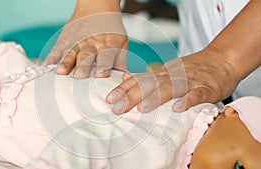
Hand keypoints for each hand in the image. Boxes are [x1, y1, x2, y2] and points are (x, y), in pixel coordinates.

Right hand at [42, 12, 127, 78]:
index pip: (105, 56)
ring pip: (70, 52)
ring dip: (66, 63)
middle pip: (86, 55)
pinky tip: (45, 67)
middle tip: (79, 77)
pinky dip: (50, 58)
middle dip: (82, 66)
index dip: (103, 65)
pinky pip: (56, 49)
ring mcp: (76, 40)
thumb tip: (126, 78)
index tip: (100, 75)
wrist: (97, 6)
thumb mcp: (121, 42)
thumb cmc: (111, 29)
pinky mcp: (65, 39)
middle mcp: (91, 42)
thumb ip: (121, 61)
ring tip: (61, 73)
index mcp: (107, 44)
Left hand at [106, 49, 241, 113]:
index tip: (109, 99)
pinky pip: (198, 94)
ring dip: (156, 97)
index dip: (124, 89)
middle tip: (117, 108)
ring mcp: (190, 81)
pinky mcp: (208, 88)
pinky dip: (188, 100)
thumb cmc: (193, 69)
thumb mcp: (167, 71)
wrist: (222, 60)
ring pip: (172, 88)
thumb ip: (148, 77)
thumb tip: (125, 79)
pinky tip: (178, 108)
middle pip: (151, 85)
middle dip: (133, 96)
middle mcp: (174, 76)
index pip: (140, 80)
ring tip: (142, 108)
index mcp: (163, 74)